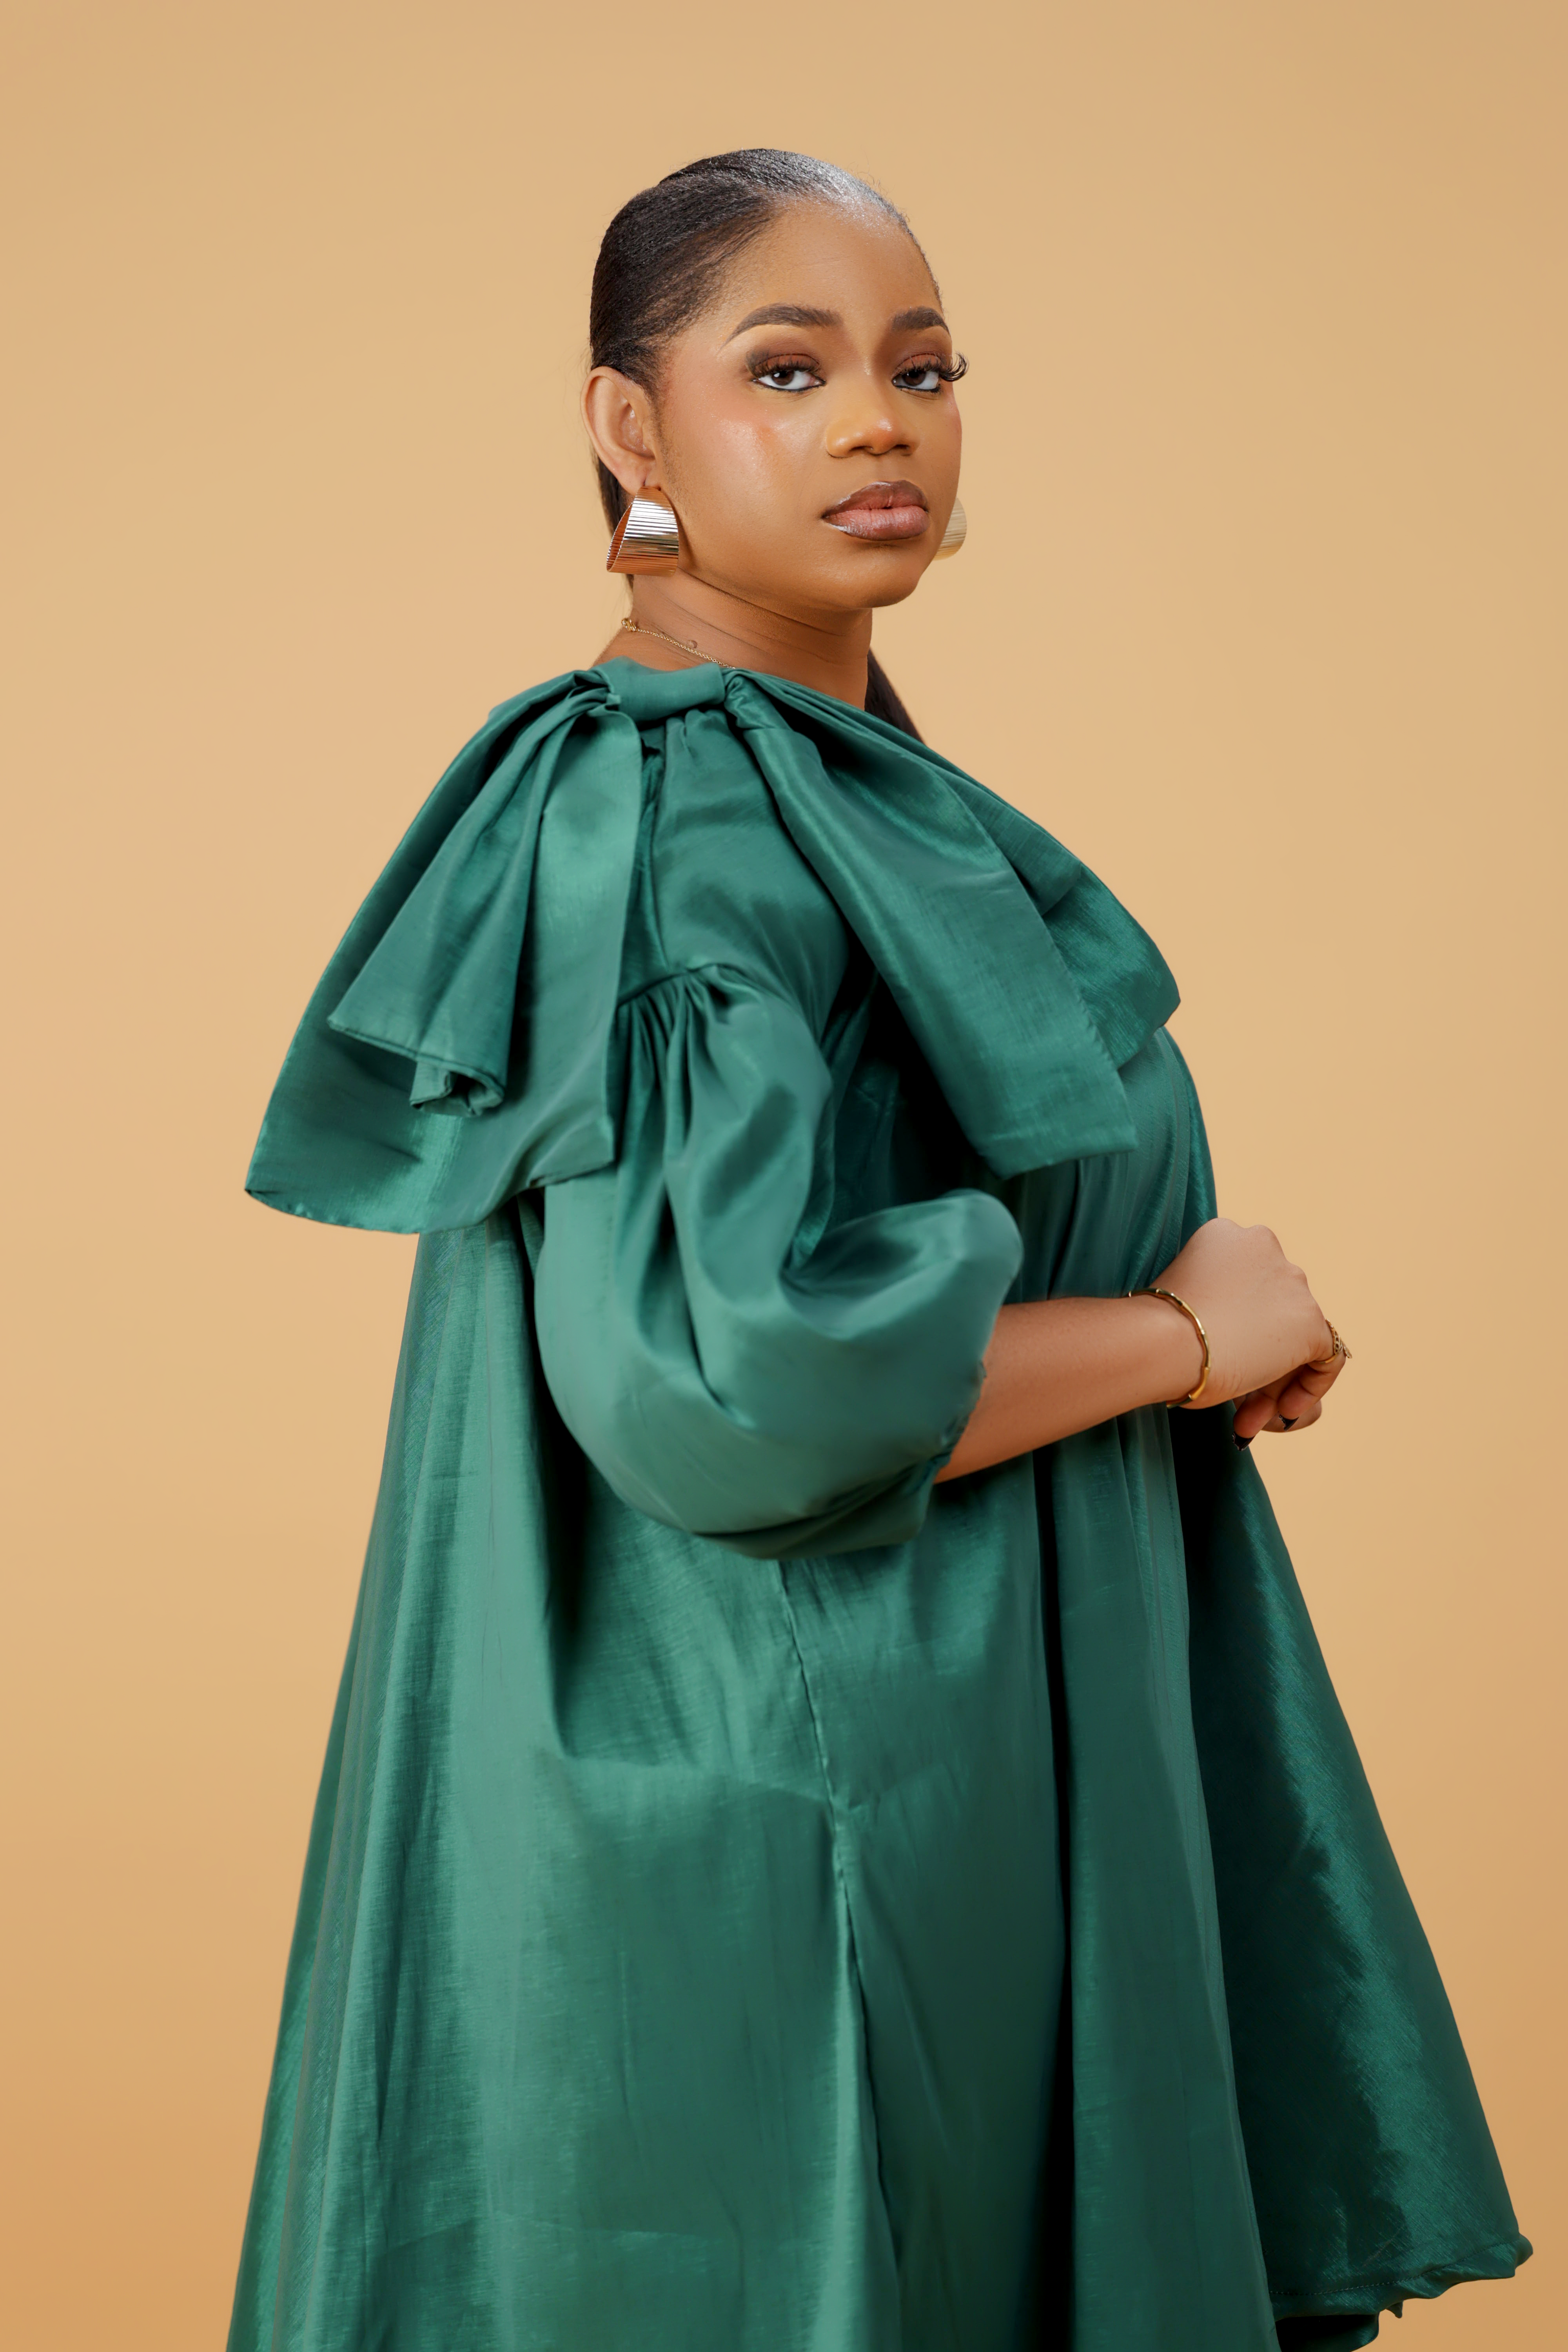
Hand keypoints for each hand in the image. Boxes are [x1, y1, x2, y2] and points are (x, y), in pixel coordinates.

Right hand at [1152, 1217, 1346, 1434]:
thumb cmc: (1155, 1331)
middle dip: (1257, 1358)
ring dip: (1274, 1380)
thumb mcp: (1182, 1302)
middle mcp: (1263, 1245)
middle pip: (1272, 1310)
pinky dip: (1309, 1387)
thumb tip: (1230, 1341)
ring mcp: (1291, 1282)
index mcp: (1226, 1236)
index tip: (1215, 1358)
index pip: (1246, 1283)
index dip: (1236, 1327)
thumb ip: (1210, 1307)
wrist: (1164, 1340)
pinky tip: (1282, 1410)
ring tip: (1248, 1417)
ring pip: (1294, 1336)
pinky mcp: (1310, 1319)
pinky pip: (1327, 1357)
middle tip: (1234, 1403)